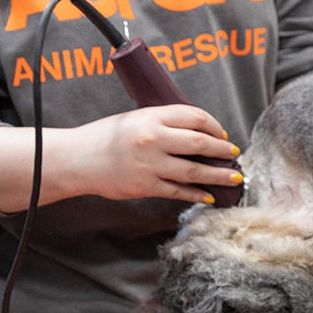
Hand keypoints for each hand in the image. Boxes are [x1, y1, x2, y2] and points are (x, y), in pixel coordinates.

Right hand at [0, 104, 241, 211]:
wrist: (78, 160)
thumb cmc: (106, 136)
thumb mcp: (135, 118)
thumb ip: (163, 121)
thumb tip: (197, 131)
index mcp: (151, 117)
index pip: (194, 117)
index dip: (214, 126)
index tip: (221, 133)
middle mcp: (154, 139)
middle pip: (200, 144)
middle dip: (222, 150)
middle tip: (234, 154)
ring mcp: (151, 165)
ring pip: (194, 171)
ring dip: (218, 175)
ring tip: (234, 177)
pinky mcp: (146, 186)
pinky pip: (179, 191)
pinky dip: (197, 195)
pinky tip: (209, 196)